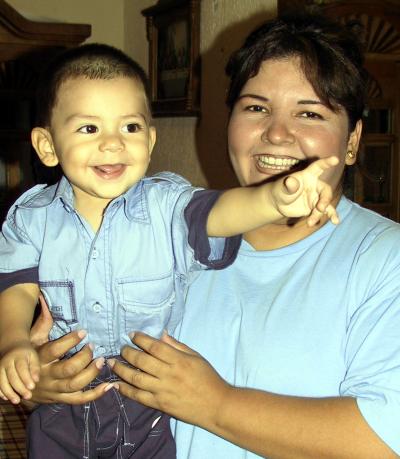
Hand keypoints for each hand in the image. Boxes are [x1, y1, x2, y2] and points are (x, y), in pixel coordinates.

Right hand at [0, 342, 39, 403]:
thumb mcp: (33, 356)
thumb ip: (35, 367)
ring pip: (2, 381)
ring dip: (9, 393)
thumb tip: (36, 380)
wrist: (11, 346)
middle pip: (12, 376)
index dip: (26, 378)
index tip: (32, 387)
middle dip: (20, 388)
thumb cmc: (26, 354)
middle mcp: (7, 361)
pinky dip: (0, 392)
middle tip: (28, 396)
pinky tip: (7, 398)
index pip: (22, 368)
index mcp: (18, 355)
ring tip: (17, 401)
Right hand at [24, 296, 110, 405]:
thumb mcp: (34, 338)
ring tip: (102, 361)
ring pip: (75, 385)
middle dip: (84, 359)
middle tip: (94, 347)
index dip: (70, 341)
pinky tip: (109, 386)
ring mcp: (55, 389)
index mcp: (40, 358)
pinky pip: (80, 399)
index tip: (84, 331)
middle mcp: (48, 375)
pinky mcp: (62, 398)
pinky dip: (96, 395)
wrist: (22, 384)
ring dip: (91, 373)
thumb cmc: (32, 355)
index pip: (55, 350)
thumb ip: (43, 321)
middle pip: (68, 370)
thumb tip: (44, 298)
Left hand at [109, 332, 231, 429]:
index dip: (140, 339)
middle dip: (128, 352)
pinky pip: (139, 396)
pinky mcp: (160, 404)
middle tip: (121, 348)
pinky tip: (117, 384)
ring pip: (136, 378)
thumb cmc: (208, 377)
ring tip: (112, 363)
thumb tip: (161, 334)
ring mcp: (162, 390)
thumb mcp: (196, 356)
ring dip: (122, 370)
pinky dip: (126, 390)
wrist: (216, 405)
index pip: (154, 346)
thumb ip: (177, 345)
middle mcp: (168, 374)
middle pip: (142, 361)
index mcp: (178, 360)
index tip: (132, 334)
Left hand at [273, 156, 339, 225]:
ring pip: (326, 203)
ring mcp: (317, 196)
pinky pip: (325, 212)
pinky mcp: (317, 207)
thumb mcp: (282, 188)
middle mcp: (315, 185)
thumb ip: (288, 185)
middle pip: (325, 190)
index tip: (335, 159)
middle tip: (320, 208)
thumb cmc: (280, 190)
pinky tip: (335, 222)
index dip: (326, 162)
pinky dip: (330, 216)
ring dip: (325, 212)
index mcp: (308, 175)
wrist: (279, 204)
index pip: (318, 167)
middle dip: (325, 200)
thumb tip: (290, 181)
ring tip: (314, 220)